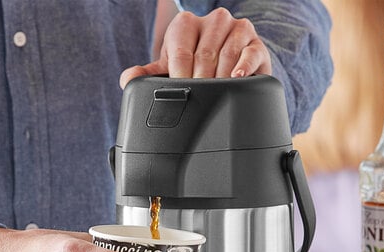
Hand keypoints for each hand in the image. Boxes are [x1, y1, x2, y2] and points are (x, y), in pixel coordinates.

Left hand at [120, 8, 270, 87]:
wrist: (231, 69)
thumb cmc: (197, 69)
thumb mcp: (171, 70)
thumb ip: (149, 76)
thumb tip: (127, 79)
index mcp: (186, 24)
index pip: (181, 50)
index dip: (181, 76)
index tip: (183, 92)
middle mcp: (213, 21)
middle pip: (204, 55)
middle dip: (201, 82)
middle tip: (199, 98)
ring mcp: (236, 29)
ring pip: (226, 55)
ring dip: (220, 79)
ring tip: (216, 95)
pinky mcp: (256, 43)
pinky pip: (250, 54)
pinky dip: (243, 68)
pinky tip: (237, 79)